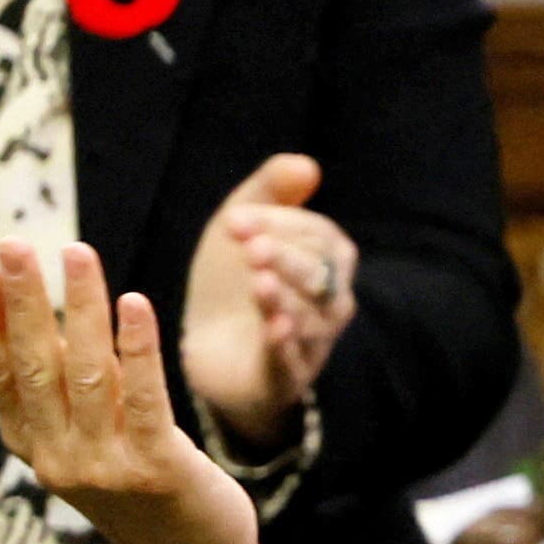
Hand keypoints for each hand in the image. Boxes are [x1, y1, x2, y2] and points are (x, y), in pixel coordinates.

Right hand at [0, 237, 292, 543]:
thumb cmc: (142, 487)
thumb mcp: (88, 440)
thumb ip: (62, 389)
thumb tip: (33, 313)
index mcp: (33, 447)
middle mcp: (58, 458)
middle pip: (34, 366)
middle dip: (23, 301)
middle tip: (13, 245)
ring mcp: (104, 467)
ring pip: (86, 373)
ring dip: (81, 308)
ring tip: (77, 254)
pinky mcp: (156, 470)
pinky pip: (142, 398)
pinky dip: (135, 347)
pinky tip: (133, 303)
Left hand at [175, 153, 356, 442]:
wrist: (212, 353)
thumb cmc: (235, 282)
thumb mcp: (246, 229)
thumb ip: (271, 192)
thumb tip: (307, 165)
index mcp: (329, 262)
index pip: (319, 237)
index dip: (280, 226)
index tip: (233, 220)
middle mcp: (331, 303)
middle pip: (321, 277)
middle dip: (287, 260)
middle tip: (252, 248)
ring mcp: (312, 343)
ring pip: (312, 320)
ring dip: (286, 299)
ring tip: (260, 283)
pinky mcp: (284, 378)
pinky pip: (292, 361)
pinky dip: (285, 345)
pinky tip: (272, 327)